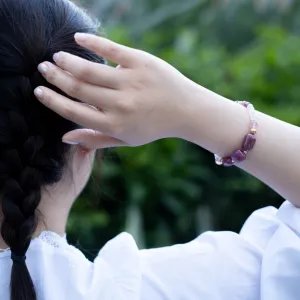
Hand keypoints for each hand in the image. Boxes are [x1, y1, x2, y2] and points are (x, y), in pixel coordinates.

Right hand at [35, 34, 195, 148]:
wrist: (185, 110)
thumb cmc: (152, 126)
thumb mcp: (126, 139)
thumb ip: (95, 139)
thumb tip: (64, 138)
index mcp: (114, 124)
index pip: (73, 112)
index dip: (52, 101)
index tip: (39, 91)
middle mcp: (120, 104)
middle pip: (78, 88)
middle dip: (55, 77)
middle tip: (43, 68)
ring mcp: (131, 81)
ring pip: (89, 69)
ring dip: (67, 61)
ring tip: (56, 57)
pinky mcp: (141, 62)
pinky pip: (111, 48)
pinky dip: (91, 41)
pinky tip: (77, 38)